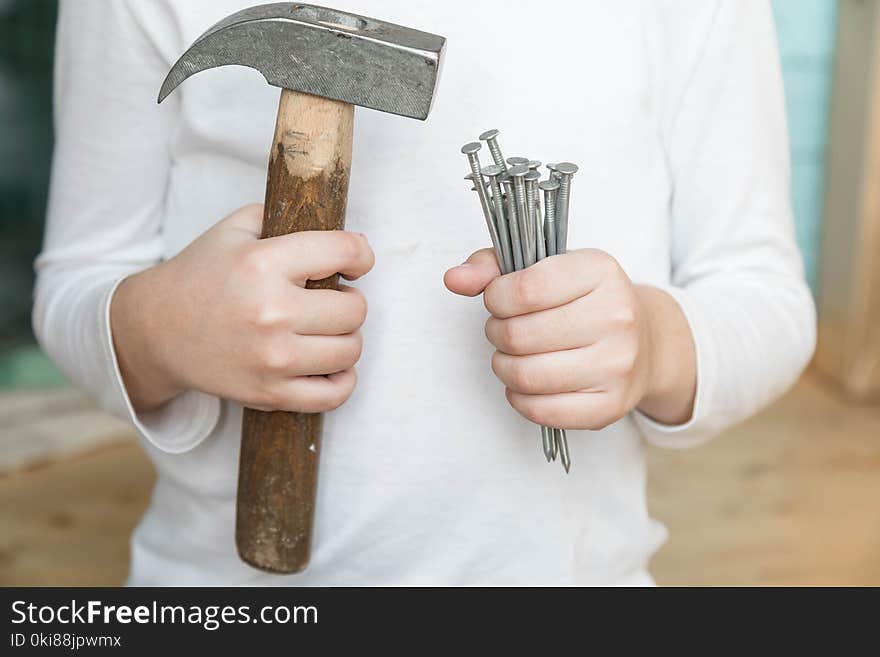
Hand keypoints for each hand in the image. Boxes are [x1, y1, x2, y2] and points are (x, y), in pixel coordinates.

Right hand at [110, 204, 373, 412]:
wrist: (155, 331)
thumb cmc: (202, 274)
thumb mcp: (235, 229)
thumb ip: (287, 217)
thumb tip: (351, 238)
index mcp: (264, 263)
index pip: (346, 252)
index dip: (360, 255)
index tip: (355, 263)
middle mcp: (272, 311)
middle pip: (355, 309)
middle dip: (349, 300)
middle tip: (330, 300)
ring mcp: (272, 358)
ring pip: (351, 350)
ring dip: (346, 338)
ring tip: (326, 331)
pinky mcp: (269, 393)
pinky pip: (334, 394)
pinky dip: (342, 380)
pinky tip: (329, 365)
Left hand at [445, 248, 695, 428]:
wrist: (646, 342)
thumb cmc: (584, 301)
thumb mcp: (547, 268)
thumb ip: (493, 267)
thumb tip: (454, 279)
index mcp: (600, 271)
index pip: (524, 289)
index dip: (495, 298)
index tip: (498, 300)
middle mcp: (616, 316)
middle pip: (519, 335)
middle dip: (497, 333)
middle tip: (504, 330)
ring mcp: (617, 365)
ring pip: (526, 375)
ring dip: (503, 366)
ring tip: (511, 355)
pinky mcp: (610, 405)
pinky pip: (541, 410)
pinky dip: (519, 398)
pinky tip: (526, 383)